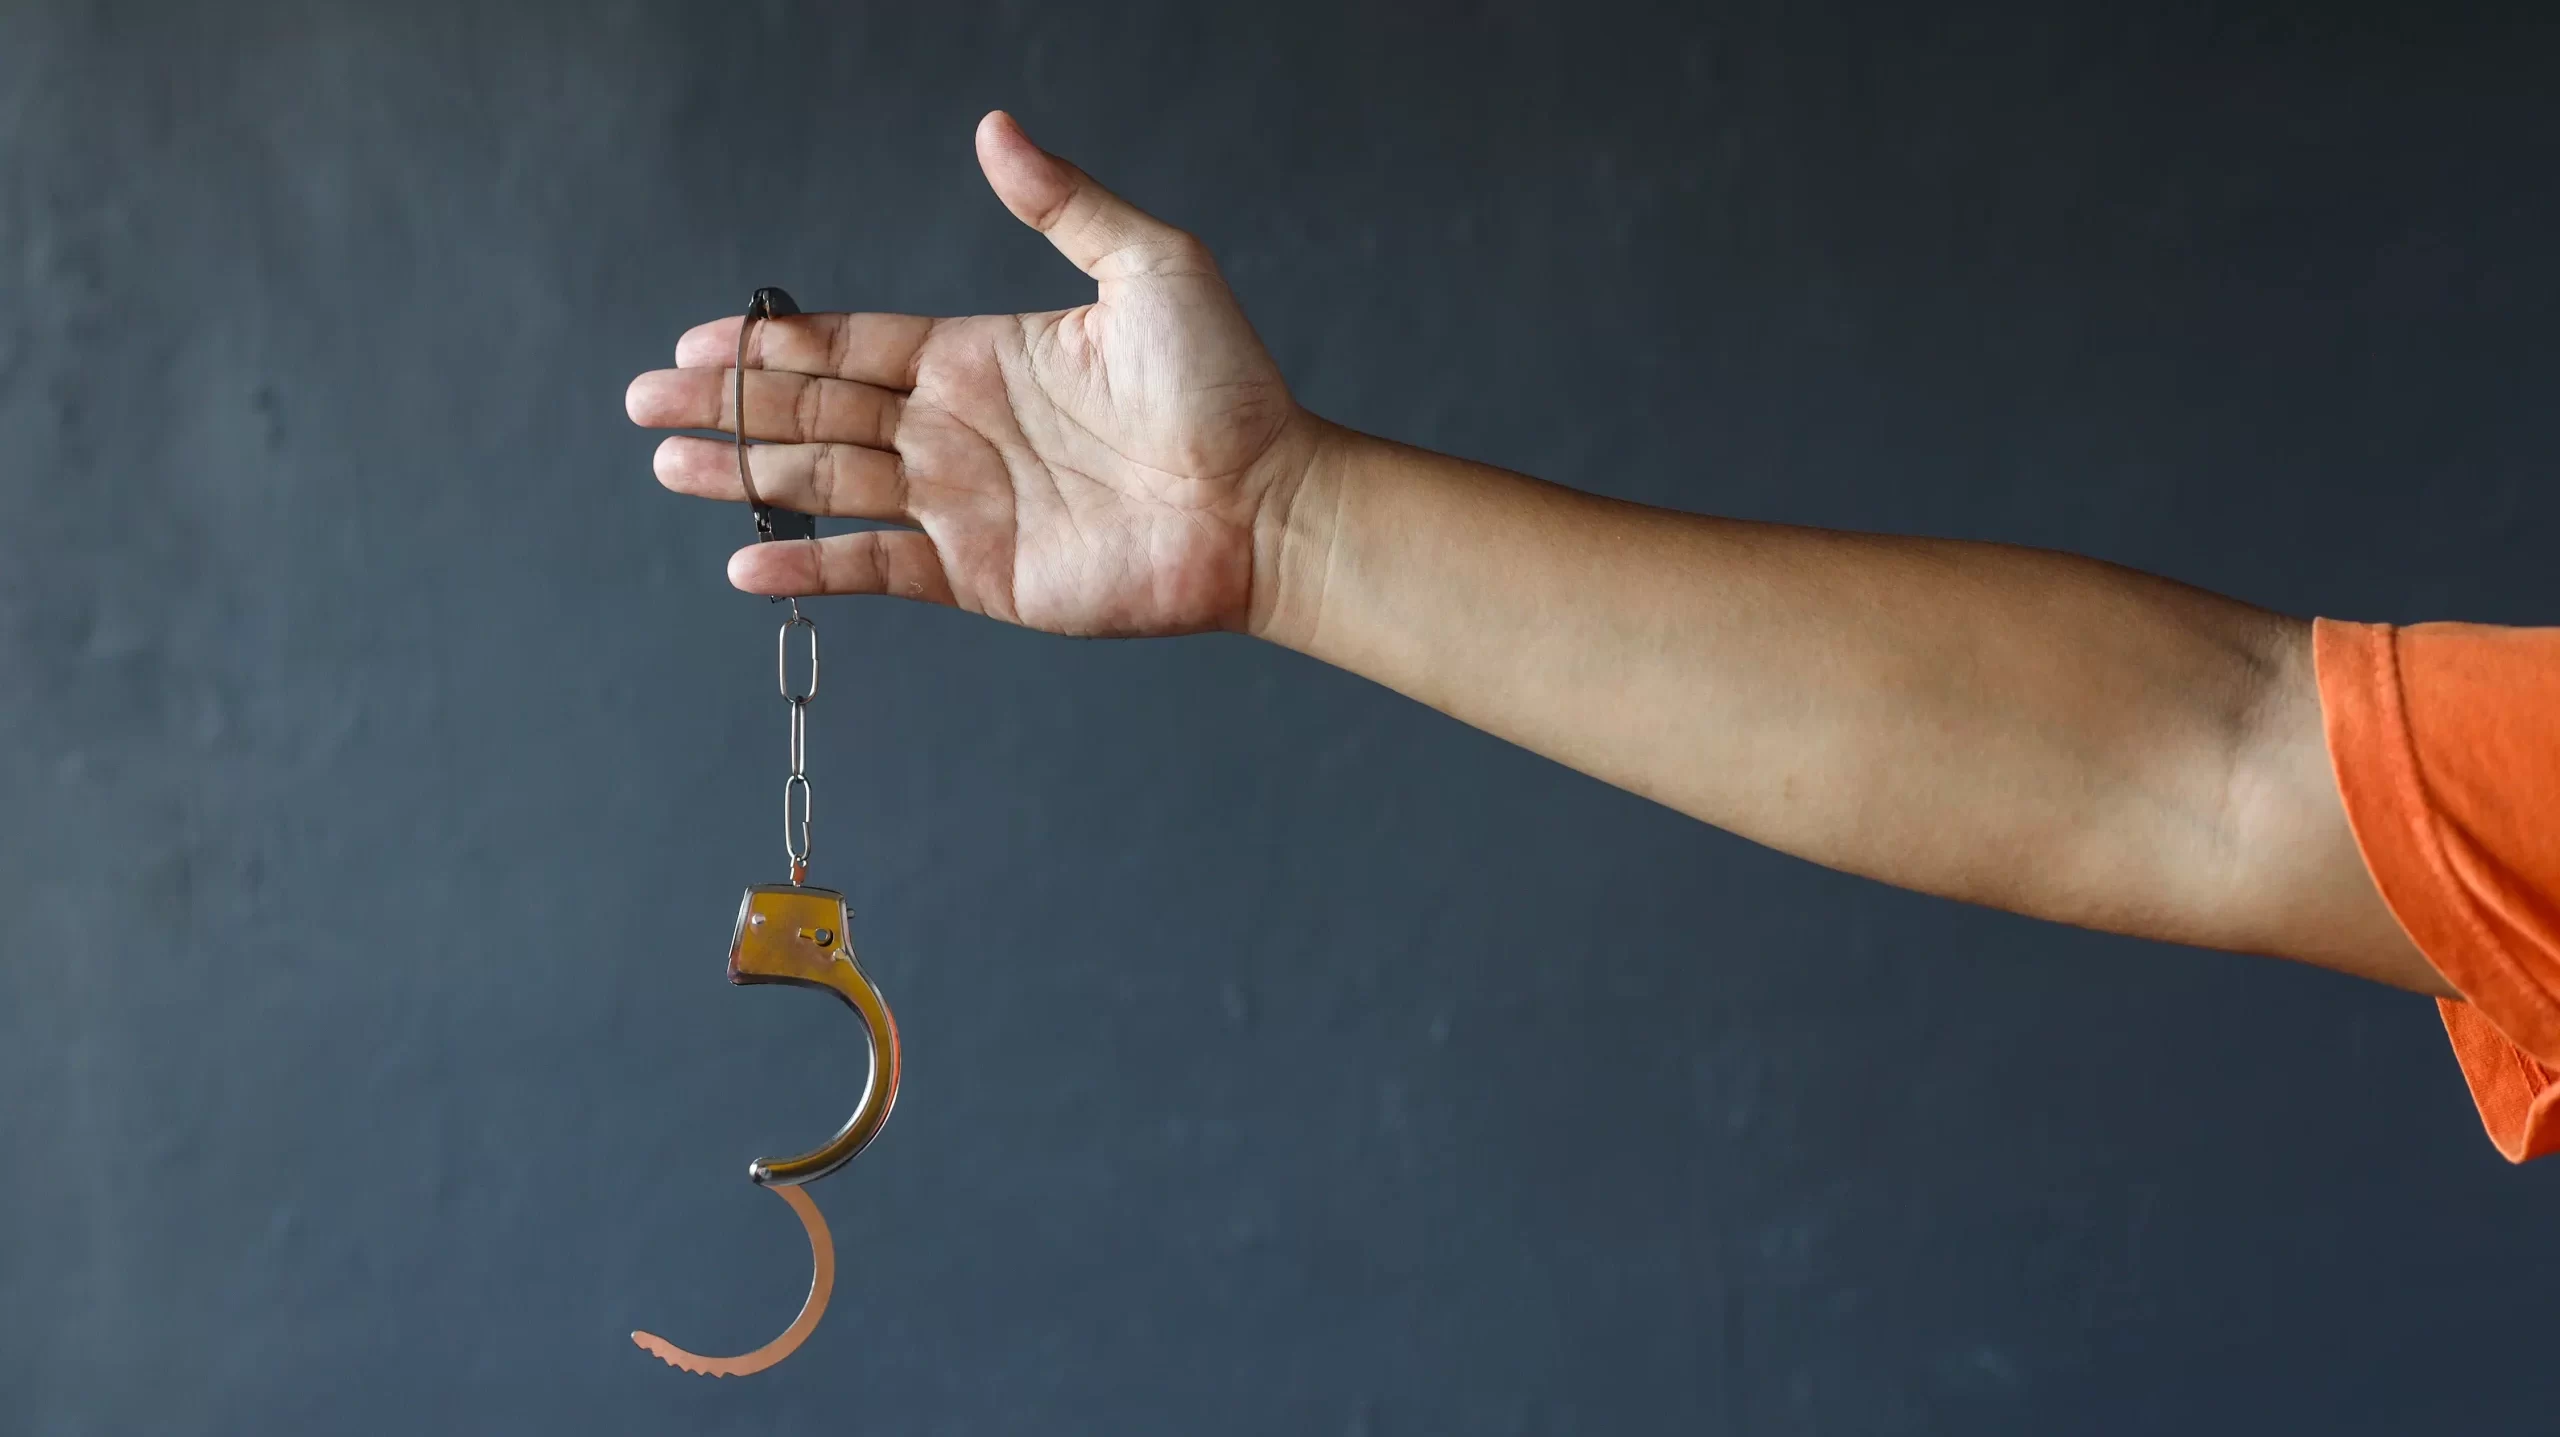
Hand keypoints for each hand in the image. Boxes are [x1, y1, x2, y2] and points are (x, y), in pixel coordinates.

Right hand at [626, 111, 1322, 637]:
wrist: (1267, 504)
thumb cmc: (1227, 388)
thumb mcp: (1150, 268)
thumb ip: (1064, 204)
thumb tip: (995, 128)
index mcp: (980, 355)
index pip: (851, 344)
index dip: (773, 340)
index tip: (699, 337)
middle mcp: (957, 428)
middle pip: (817, 410)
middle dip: (730, 402)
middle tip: (643, 400)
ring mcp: (963, 504)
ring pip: (827, 483)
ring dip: (744, 472)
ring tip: (667, 463)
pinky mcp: (980, 573)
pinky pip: (877, 567)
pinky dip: (810, 566)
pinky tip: (746, 562)